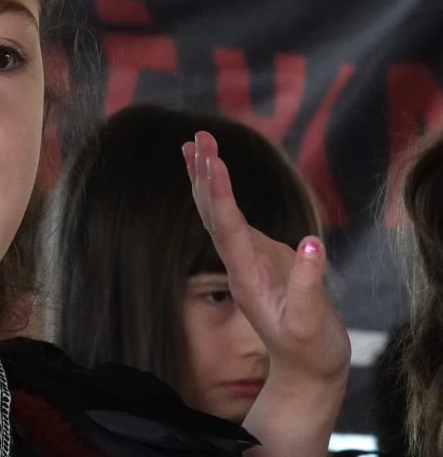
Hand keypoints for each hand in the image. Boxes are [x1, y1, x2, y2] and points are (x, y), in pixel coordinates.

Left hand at [182, 131, 349, 386]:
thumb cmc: (312, 350)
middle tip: (197, 137)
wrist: (306, 371)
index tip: (212, 160)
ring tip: (195, 144)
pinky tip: (215, 173)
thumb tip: (313, 241)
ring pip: (218, 214)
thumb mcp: (311, 326)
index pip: (228, 229)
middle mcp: (240, 264)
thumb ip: (309, 287)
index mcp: (248, 278)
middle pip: (213, 214)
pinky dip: (221, 193)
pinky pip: (233, 218)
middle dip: (204, 175)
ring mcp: (247, 259)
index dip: (219, 195)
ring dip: (206, 178)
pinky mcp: (259, 256)